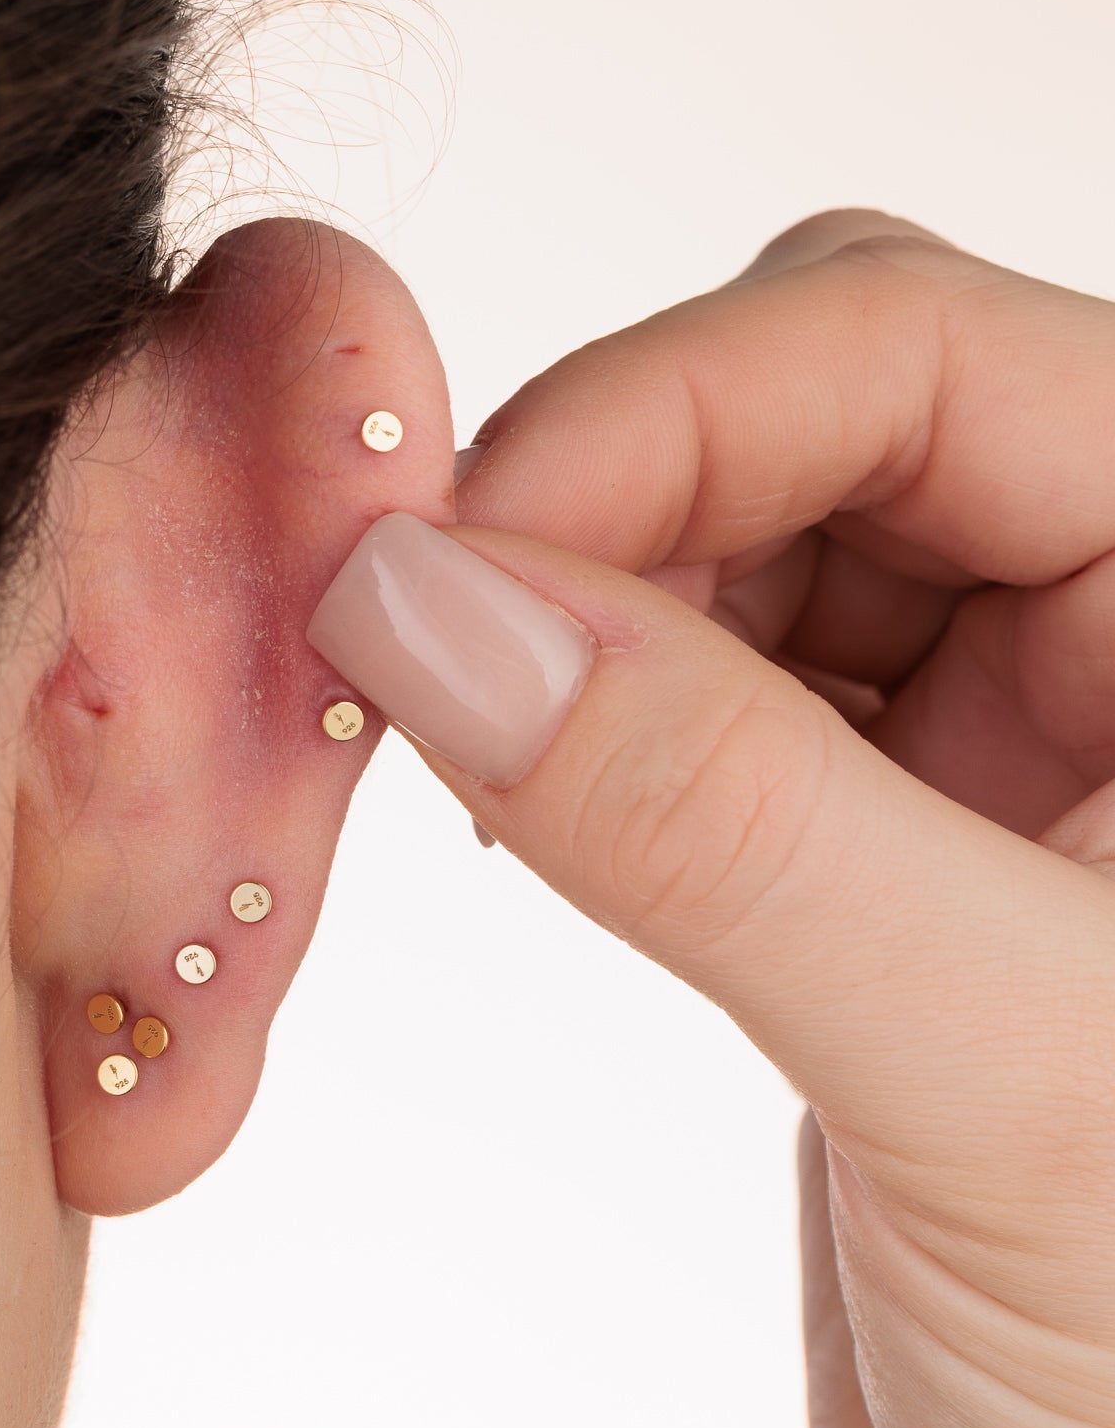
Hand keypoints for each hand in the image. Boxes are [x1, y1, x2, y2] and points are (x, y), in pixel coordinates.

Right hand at [439, 214, 1114, 1427]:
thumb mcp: (998, 1078)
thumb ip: (710, 816)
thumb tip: (422, 602)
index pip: (913, 349)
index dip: (656, 411)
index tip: (435, 559)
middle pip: (810, 406)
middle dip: (599, 492)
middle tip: (420, 642)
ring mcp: (1007, 741)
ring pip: (734, 534)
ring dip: (570, 602)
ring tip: (464, 742)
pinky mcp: (877, 850)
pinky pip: (695, 688)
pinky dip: (574, 712)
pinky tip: (523, 803)